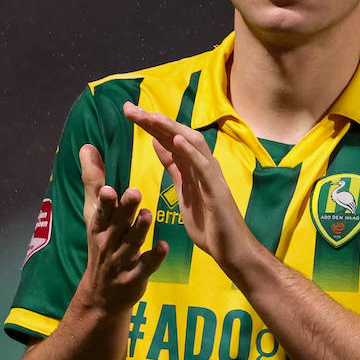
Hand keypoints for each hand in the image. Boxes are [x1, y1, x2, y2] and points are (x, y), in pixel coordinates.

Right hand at [76, 143, 167, 315]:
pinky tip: (164, 246)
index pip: (101, 211)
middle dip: (124, 210)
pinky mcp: (136, 276)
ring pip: (132, 243)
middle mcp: (109, 242)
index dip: (104, 201)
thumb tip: (86, 146)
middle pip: (118, 224)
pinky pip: (146, 266)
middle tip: (134, 193)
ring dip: (140, 229)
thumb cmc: (101, 244)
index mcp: (99, 225)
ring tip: (148, 214)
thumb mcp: (93, 214)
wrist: (102, 294)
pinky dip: (154, 257)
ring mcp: (122, 260)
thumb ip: (92, 181)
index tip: (108, 188)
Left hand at [122, 102, 256, 269]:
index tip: (128, 111)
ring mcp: (211, 177)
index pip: (169, 139)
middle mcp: (203, 166)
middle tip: (129, 109)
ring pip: (193, 144)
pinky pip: (204, 168)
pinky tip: (177, 140)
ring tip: (152, 116)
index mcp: (192, 167)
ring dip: (172, 129)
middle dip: (154, 120)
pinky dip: (191, 153)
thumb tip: (158, 144)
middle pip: (178, 135)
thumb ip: (173, 167)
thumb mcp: (183, 191)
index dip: (150, 124)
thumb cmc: (210, 224)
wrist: (231, 250)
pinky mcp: (217, 192)